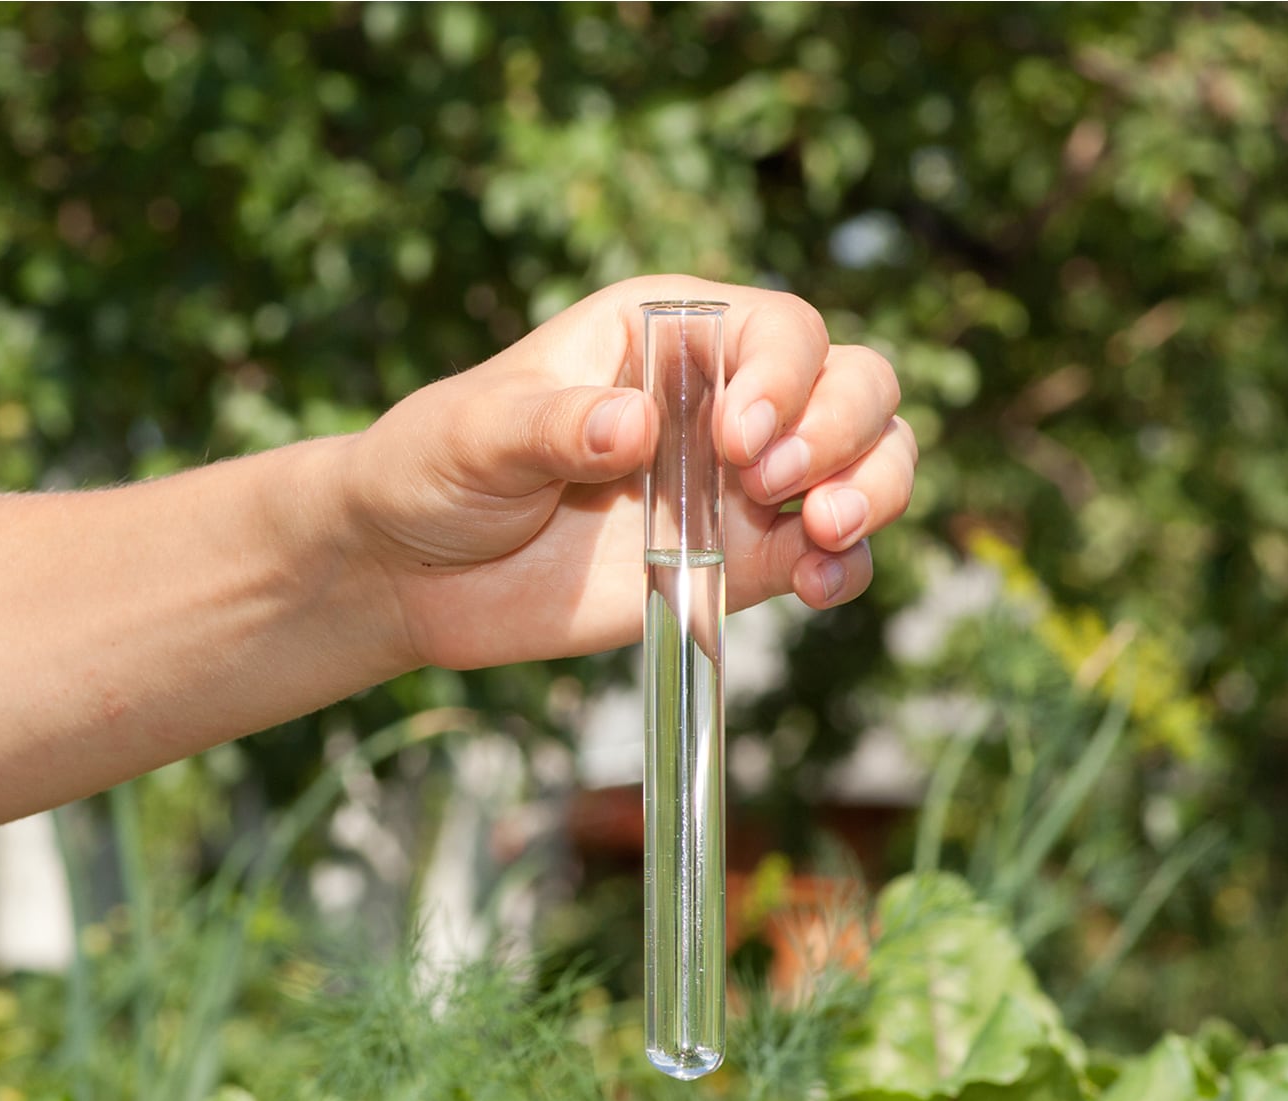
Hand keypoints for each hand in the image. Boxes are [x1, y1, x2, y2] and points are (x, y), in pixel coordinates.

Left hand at [344, 274, 918, 669]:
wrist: (413, 571)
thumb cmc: (436, 467)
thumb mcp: (476, 434)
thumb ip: (553, 425)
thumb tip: (634, 425)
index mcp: (667, 331)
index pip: (775, 329)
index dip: (780, 377)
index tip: (733, 438)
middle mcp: (723, 397)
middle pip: (851, 381)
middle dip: (841, 428)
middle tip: (775, 483)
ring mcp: (741, 482)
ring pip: (869, 458)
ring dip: (874, 488)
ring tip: (824, 530)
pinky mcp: (742, 560)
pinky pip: (833, 555)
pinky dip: (849, 567)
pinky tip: (820, 585)